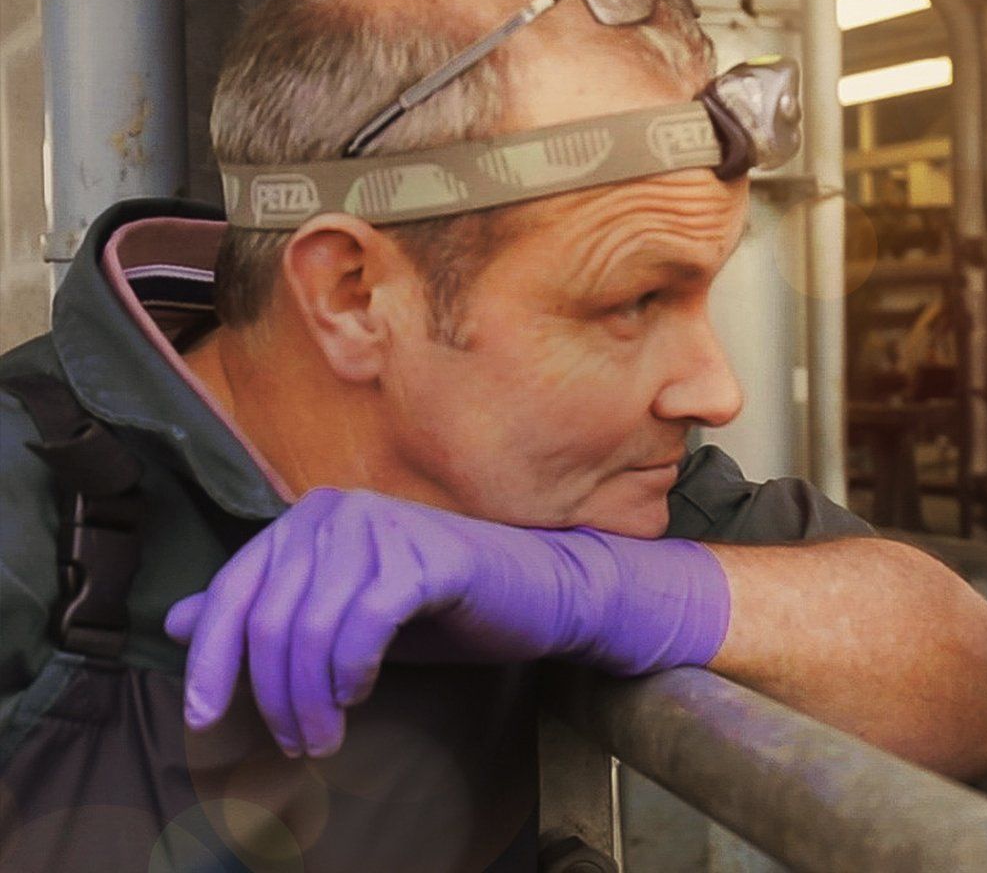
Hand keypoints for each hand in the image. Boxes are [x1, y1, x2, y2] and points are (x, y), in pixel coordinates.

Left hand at [163, 487, 729, 757]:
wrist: (542, 594)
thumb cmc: (440, 607)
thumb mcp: (342, 612)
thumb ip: (266, 610)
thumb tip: (174, 620)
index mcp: (309, 519)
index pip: (233, 591)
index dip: (209, 660)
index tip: (203, 720)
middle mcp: (336, 511)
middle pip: (270, 618)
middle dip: (272, 696)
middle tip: (296, 745)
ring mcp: (382, 527)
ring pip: (311, 628)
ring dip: (311, 699)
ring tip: (325, 739)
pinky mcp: (425, 556)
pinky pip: (364, 624)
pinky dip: (353, 670)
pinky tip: (363, 693)